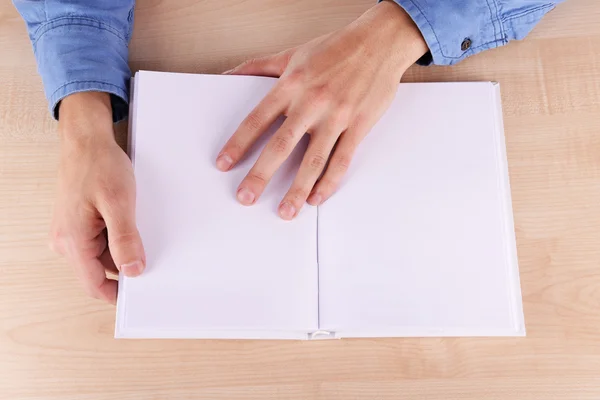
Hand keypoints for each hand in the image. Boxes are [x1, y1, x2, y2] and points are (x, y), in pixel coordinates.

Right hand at [49, 92, 144, 303]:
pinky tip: (129, 221)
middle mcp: (65, 241)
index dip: (118, 293)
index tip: (141, 293)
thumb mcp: (119, 203)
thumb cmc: (98, 165)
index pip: (94, 284)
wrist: (86, 140)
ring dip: (122, 248)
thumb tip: (133, 270)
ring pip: (101, 255)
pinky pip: (99, 240)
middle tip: (149, 254)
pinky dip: (117, 236)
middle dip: (125, 266)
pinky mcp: (77, 222)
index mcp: (72, 241)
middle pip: (99, 270)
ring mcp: (70, 232)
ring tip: (138, 228)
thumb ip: (125, 239)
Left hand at [217, 1, 426, 218]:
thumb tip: (228, 75)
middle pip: (281, 145)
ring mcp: (336, 117)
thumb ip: (258, 67)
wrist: (379, 41)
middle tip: (246, 197)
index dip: (238, 143)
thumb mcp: (292, 54)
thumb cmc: (335, 48)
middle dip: (261, 175)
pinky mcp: (358, 126)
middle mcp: (312, 102)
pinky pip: (341, 160)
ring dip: (297, 189)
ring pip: (313, 160)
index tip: (224, 164)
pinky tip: (316, 198)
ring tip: (285, 211)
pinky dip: (329, 182)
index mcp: (291, 85)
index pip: (257, 119)